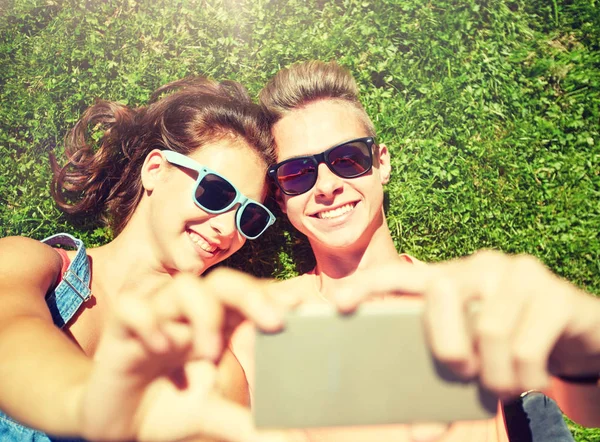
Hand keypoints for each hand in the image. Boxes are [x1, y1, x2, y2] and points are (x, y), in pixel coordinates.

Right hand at [78, 268, 298, 441]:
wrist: (116, 423)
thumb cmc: (168, 408)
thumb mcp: (212, 416)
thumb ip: (247, 424)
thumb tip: (292, 441)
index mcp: (217, 327)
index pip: (250, 297)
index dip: (277, 294)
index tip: (308, 303)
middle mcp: (190, 316)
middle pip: (223, 282)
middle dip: (251, 294)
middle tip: (274, 321)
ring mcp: (157, 318)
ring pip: (183, 286)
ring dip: (203, 313)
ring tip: (208, 352)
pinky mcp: (121, 331)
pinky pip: (132, 307)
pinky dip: (147, 320)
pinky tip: (158, 345)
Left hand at [335, 250, 599, 398]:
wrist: (577, 329)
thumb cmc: (510, 343)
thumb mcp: (476, 355)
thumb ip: (445, 377)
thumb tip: (420, 429)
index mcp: (448, 280)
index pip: (399, 275)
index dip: (367, 286)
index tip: (338, 304)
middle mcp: (478, 267)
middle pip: (441, 293)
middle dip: (446, 346)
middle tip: (462, 372)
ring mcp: (517, 274)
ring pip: (488, 329)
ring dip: (494, 377)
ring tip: (502, 389)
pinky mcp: (554, 293)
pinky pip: (526, 346)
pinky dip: (525, 380)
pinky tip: (530, 386)